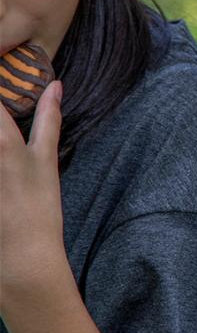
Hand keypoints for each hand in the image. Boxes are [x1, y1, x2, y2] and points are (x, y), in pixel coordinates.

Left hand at [0, 81, 65, 309]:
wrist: (20, 256)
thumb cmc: (38, 209)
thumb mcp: (46, 160)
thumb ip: (48, 119)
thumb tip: (55, 87)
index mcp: (2, 139)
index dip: (0, 82)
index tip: (5, 75)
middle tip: (5, 125)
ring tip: (5, 160)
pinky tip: (0, 175)